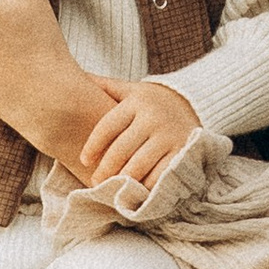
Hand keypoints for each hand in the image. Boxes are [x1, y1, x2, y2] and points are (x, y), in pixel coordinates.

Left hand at [78, 79, 201, 189]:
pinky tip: (136, 191)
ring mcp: (169, 136)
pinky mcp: (182, 152)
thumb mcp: (130, 90)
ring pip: (139, 165)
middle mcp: (153, 118)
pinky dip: (146, 186)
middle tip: (95, 181)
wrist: (194, 106)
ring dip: (122, 180)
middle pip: (122, 149)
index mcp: (137, 102)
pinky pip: (160, 175)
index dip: (93, 145)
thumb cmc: (151, 102)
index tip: (84, 160)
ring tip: (111, 189)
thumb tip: (74, 76)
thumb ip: (105, 86)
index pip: (108, 126)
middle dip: (105, 169)